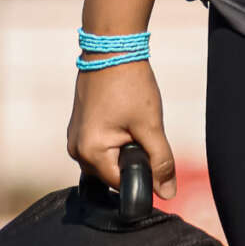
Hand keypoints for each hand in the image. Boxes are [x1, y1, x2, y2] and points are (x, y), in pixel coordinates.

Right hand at [68, 61, 176, 198]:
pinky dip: (118, 139)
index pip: (120, 184)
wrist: (112, 51)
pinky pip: (102, 146)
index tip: (156, 157)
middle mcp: (76, 151)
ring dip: (126, 149)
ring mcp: (75, 139)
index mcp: (89, 154)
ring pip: (109, 159)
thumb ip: (161, 161)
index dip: (143, 176)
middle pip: (113, 173)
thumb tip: (169, 194)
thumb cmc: (131, 87)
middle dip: (134, 160)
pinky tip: (127, 118)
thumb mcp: (151, 126)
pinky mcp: (80, 129)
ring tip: (135, 121)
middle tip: (145, 131)